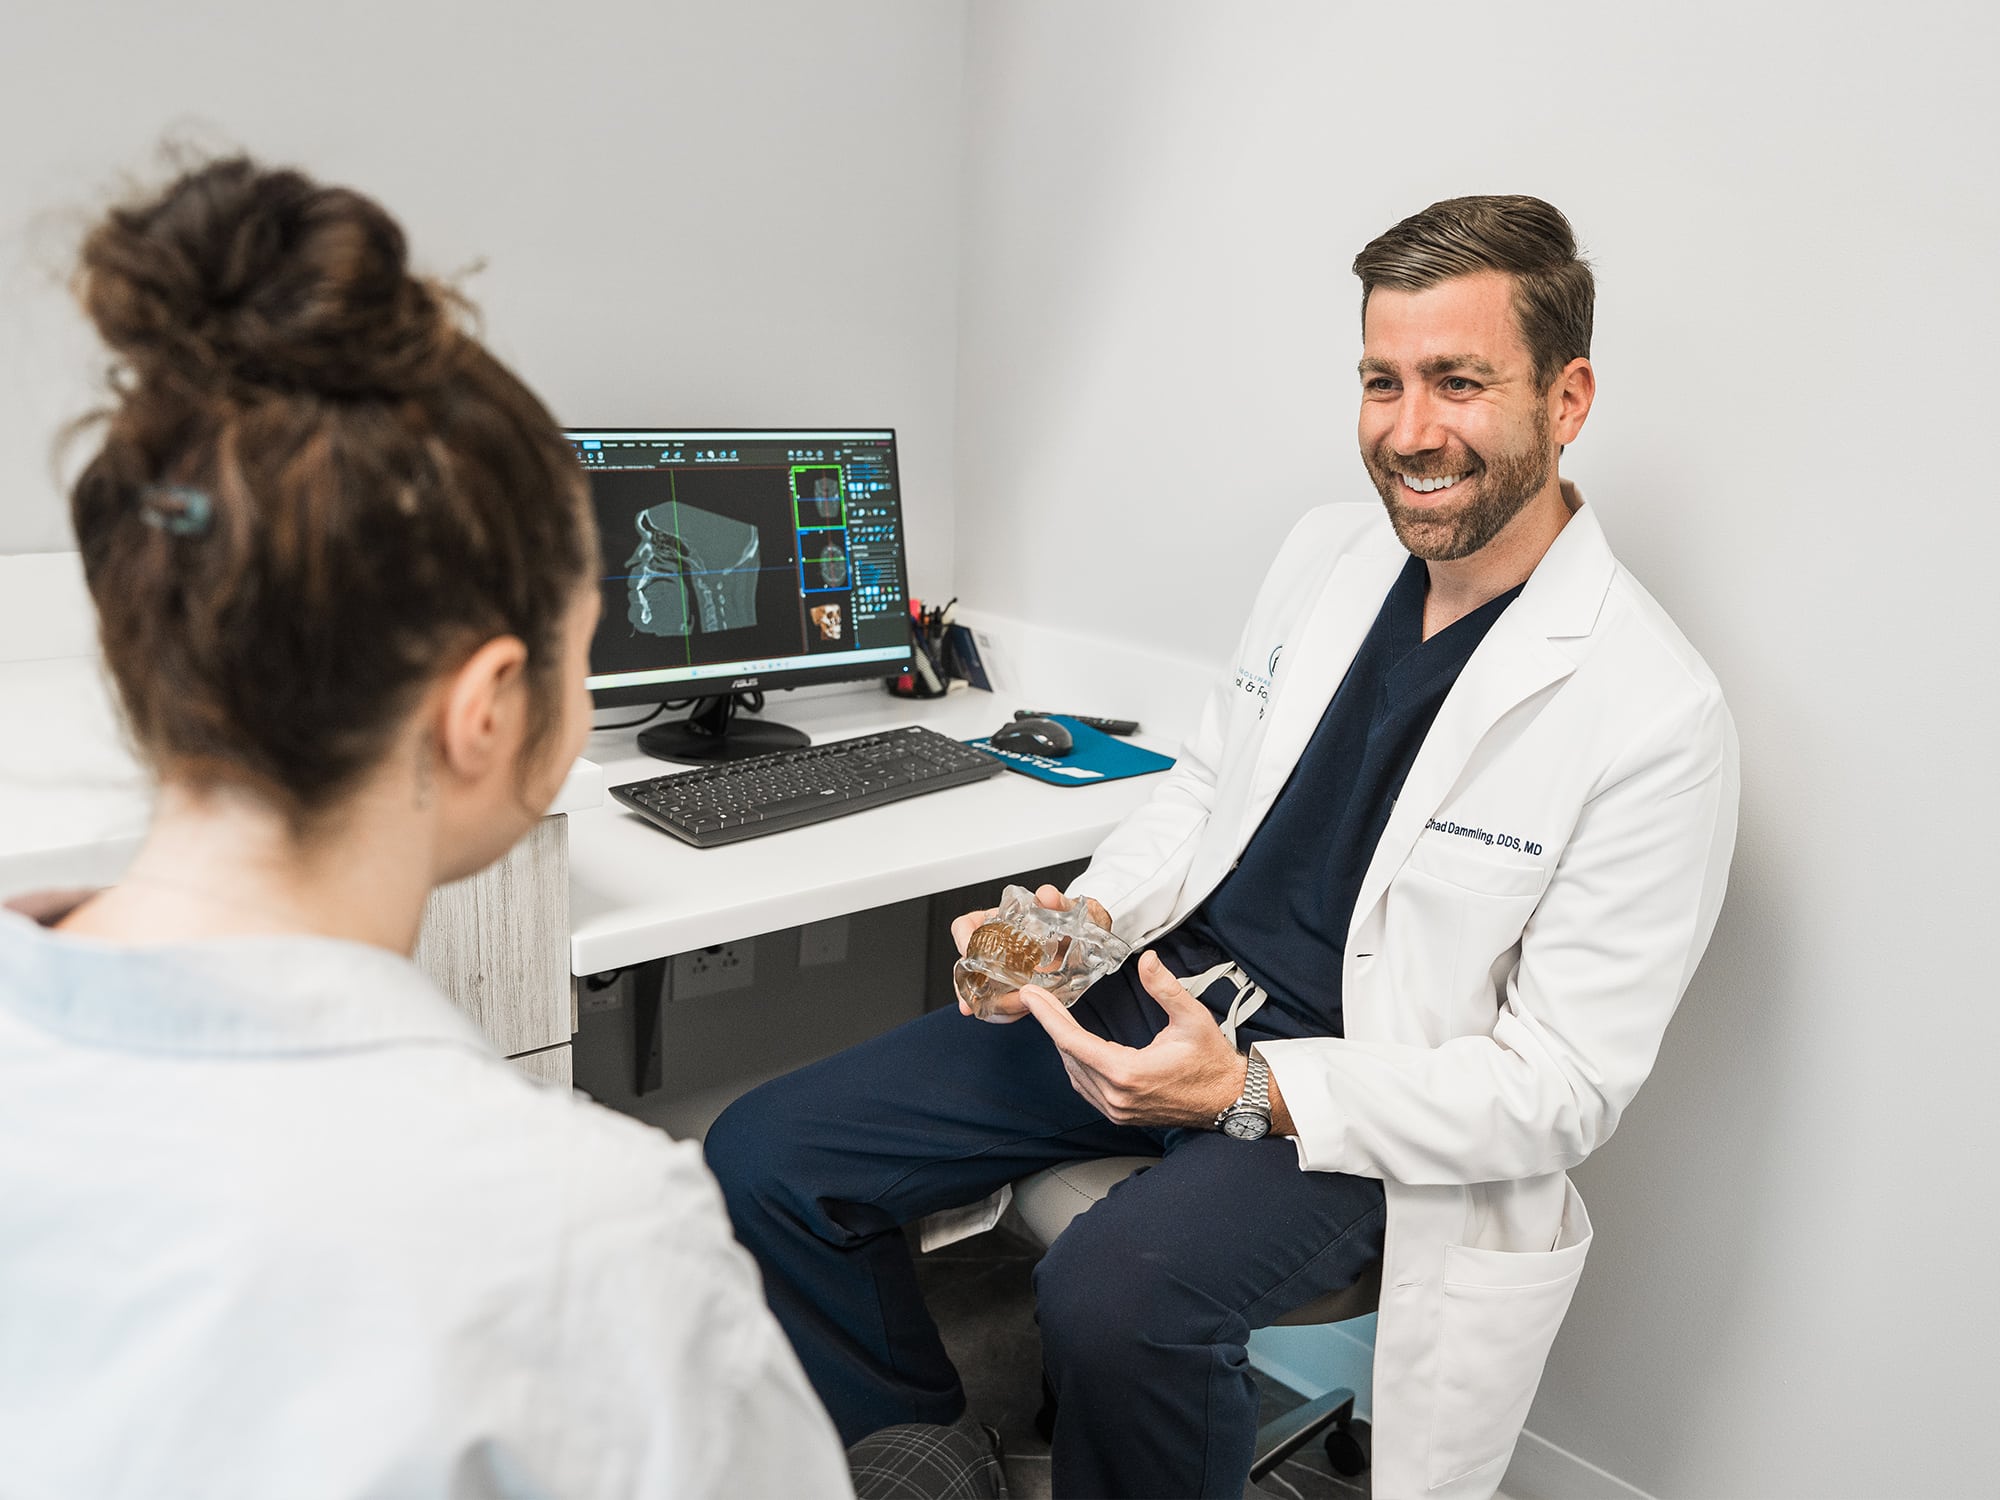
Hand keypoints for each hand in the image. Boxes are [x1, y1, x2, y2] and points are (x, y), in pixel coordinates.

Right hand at [952, 884, 1113, 1022]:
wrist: (1085, 935)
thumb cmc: (1068, 917)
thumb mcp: (1064, 907)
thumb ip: (1056, 901)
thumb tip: (1046, 895)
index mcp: (996, 920)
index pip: (965, 926)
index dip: (962, 939)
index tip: (968, 952)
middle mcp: (995, 946)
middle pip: (967, 965)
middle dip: (970, 986)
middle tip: (977, 1000)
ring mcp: (1003, 968)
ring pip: (981, 989)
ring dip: (990, 1003)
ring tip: (1012, 1006)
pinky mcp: (1016, 987)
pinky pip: (1001, 1001)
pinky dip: (1006, 1010)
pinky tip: (1017, 1011)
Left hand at [1018, 949, 1244, 1126]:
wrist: (1229, 1101)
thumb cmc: (1212, 1063)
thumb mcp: (1193, 1018)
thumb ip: (1165, 988)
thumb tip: (1147, 960)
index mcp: (1128, 1073)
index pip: (1072, 1041)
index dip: (1047, 1016)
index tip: (1030, 996)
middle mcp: (1117, 1096)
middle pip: (1068, 1055)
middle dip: (1050, 1024)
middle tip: (1036, 998)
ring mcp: (1117, 1109)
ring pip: (1074, 1073)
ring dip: (1062, 1044)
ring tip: (1052, 1016)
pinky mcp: (1120, 1114)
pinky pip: (1085, 1087)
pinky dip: (1075, 1063)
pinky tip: (1074, 1046)